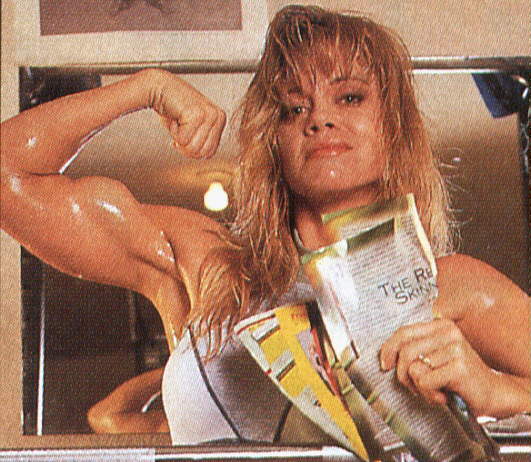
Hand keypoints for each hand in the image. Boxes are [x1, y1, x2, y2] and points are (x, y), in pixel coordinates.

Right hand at [145, 70, 225, 158]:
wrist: (159, 87)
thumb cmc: (173, 107)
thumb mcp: (194, 127)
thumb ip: (203, 140)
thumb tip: (203, 156)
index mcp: (220, 119)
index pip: (209, 153)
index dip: (192, 149)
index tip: (184, 134)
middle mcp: (218, 116)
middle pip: (201, 153)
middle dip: (185, 146)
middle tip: (179, 128)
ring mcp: (209, 115)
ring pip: (192, 148)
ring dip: (178, 137)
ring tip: (178, 120)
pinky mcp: (197, 115)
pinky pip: (182, 139)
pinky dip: (173, 131)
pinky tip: (175, 116)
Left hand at [379, 318, 498, 415]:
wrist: (491, 393)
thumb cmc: (457, 377)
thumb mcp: (433, 358)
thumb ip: (414, 351)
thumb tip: (385, 358)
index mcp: (440, 325)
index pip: (404, 331)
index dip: (388, 348)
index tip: (385, 364)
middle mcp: (448, 332)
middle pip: (405, 351)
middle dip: (403, 374)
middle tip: (414, 386)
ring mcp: (455, 347)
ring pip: (414, 368)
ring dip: (419, 387)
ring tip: (433, 390)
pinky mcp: (459, 366)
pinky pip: (425, 381)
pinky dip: (429, 394)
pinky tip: (444, 395)